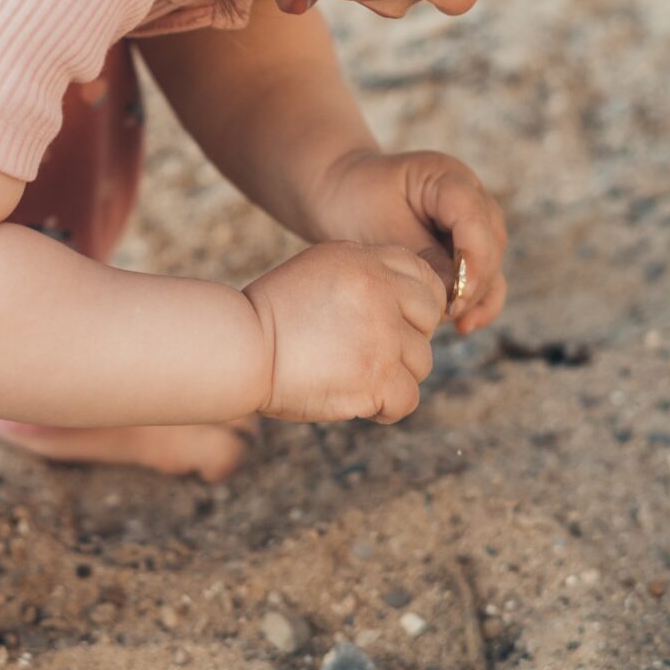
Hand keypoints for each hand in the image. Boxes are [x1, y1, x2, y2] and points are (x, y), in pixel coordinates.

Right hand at [242, 241, 446, 423]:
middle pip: (428, 321)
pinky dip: (387, 408)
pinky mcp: (379, 377)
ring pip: (421, 363)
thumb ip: (365, 276)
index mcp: (365, 261)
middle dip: (408, 340)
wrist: (241, 349)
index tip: (398, 324)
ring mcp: (383, 335)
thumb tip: (407, 301)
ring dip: (394, 376)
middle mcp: (380, 292)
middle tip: (373, 354)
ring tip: (357, 378)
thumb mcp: (319, 271)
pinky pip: (408, 399)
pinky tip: (362, 403)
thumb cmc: (271, 316)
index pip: (424, 277)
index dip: (416, 306)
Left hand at [307, 150, 508, 335]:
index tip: (457, 297)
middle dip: (474, 281)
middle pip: (490, 242)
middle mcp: (469, 195)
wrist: (340, 197)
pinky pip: (484, 274)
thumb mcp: (381, 229)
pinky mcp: (467, 244)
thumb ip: (421, 258)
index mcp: (446, 178)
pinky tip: (464, 326)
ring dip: (478, 294)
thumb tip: (454, 295)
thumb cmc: (354, 204)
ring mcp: (471, 220)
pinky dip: (478, 300)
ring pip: (493, 260)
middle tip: (446, 313)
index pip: (474, 218)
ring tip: (456, 322)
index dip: (473, 259)